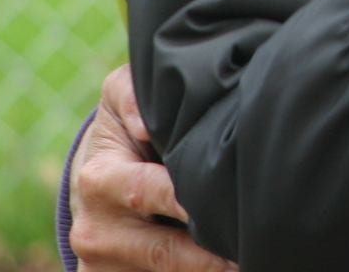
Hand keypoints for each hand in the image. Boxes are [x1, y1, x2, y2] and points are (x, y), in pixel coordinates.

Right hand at [69, 65, 236, 271]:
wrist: (94, 180)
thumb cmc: (124, 130)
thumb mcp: (120, 97)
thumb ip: (132, 94)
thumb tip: (143, 121)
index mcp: (98, 181)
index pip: (149, 193)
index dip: (190, 202)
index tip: (228, 204)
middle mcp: (96, 232)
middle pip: (166, 254)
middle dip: (212, 256)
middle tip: (254, 248)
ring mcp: (102, 268)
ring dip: (211, 270)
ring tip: (252, 259)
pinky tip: (231, 267)